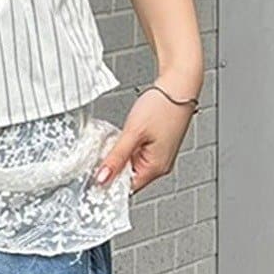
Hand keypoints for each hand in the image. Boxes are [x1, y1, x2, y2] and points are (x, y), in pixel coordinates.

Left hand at [93, 79, 200, 193]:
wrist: (179, 85)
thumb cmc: (163, 106)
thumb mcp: (133, 133)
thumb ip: (116, 158)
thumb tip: (102, 179)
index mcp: (156, 168)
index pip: (127, 188)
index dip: (109, 183)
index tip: (94, 175)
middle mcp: (160, 165)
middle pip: (128, 177)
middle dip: (113, 167)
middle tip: (103, 152)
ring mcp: (159, 155)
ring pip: (131, 164)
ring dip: (120, 155)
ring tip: (118, 139)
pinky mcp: (157, 145)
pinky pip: (137, 153)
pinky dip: (127, 147)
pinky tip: (125, 135)